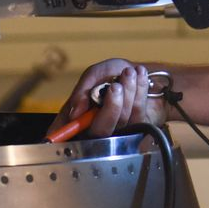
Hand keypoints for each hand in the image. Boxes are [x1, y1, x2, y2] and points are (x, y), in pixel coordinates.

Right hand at [50, 60, 167, 138]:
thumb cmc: (111, 75)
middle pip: (101, 130)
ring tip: (129, 73)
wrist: (135, 73)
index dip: (68, 130)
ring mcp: (118, 130)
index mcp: (80, 119)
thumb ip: (82, 90)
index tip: (77, 114)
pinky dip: (140, 90)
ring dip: (128, 92)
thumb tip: (75, 113)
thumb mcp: (93, 75)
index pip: (68, 134)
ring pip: (122, 119)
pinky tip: (139, 74)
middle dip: (111, 106)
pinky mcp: (137, 126)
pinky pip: (138, 113)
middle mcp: (97, 130)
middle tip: (116, 86)